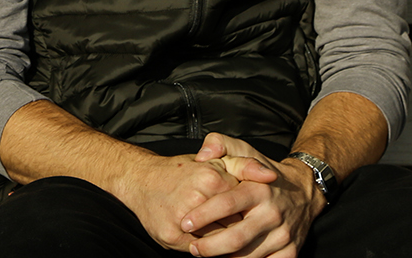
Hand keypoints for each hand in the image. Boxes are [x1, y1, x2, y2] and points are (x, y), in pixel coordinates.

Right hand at [108, 149, 248, 251]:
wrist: (140, 180)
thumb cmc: (182, 172)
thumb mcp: (214, 161)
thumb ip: (244, 164)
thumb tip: (271, 176)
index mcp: (211, 178)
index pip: (245, 206)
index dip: (248, 212)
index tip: (250, 213)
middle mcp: (195, 198)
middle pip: (234, 226)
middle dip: (239, 229)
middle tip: (242, 228)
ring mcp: (182, 220)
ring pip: (219, 242)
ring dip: (227, 243)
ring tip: (228, 236)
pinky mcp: (171, 237)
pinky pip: (201, 252)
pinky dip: (209, 251)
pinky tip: (212, 243)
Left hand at [179, 134, 323, 257]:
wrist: (304, 192)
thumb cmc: (264, 172)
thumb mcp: (244, 150)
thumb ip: (219, 144)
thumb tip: (202, 155)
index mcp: (259, 189)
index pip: (227, 204)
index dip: (203, 215)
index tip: (185, 222)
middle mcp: (272, 214)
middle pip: (236, 238)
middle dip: (209, 246)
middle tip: (193, 249)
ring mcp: (283, 235)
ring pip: (249, 256)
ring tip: (206, 253)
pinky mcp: (291, 251)